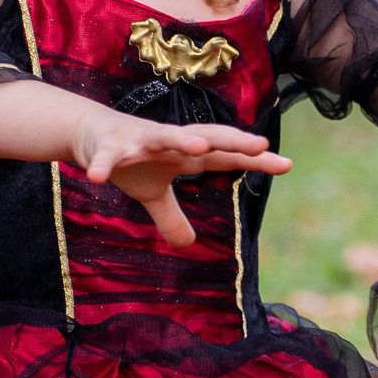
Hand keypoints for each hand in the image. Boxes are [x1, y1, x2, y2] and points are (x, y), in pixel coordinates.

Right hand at [73, 110, 291, 247]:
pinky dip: (102, 164)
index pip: (226, 155)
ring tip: (203, 147)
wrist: (89, 132)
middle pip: (208, 136)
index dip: (254, 159)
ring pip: (165, 136)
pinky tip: (97, 177)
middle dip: (233, 140)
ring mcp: (140, 139)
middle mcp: (169, 141)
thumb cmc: (130, 158)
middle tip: (261, 144)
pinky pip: (106, 156)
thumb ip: (172, 216)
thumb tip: (188, 244)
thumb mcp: (152, 193)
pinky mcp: (109, 144)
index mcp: (185, 152)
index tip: (287, 165)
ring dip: (183, 139)